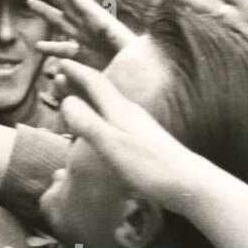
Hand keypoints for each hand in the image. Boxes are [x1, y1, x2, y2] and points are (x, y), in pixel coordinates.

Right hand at [28, 0, 136, 66]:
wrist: (145, 91)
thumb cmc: (141, 69)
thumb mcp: (130, 47)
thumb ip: (115, 35)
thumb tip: (103, 23)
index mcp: (100, 23)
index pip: (78, 0)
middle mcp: (92, 30)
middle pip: (67, 6)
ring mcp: (87, 44)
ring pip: (62, 25)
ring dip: (47, 13)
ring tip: (30, 1)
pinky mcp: (85, 61)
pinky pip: (63, 52)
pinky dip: (51, 48)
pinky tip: (38, 46)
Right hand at [55, 59, 198, 212]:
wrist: (189, 184)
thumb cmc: (151, 166)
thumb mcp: (113, 145)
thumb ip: (88, 123)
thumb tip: (67, 101)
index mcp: (120, 109)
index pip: (94, 82)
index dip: (75, 72)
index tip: (58, 63)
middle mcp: (129, 112)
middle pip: (100, 89)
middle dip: (79, 81)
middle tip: (58, 76)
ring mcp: (137, 126)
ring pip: (106, 104)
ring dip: (87, 97)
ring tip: (71, 97)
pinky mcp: (142, 140)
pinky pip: (112, 118)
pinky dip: (97, 114)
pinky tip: (98, 125)